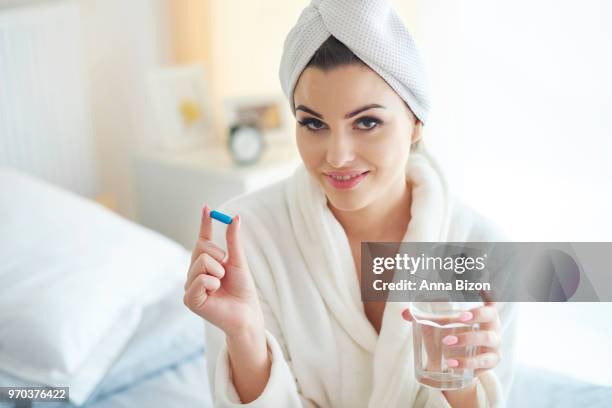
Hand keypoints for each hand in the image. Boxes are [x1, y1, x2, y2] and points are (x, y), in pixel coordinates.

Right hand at [183, 205, 263, 337]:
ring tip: (221, 284)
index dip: (204, 223)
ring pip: (201, 263)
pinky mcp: (189, 299)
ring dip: (217, 272)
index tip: (206, 207)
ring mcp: (190, 286)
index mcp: (206, 263)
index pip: (202, 239)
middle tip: (225, 271)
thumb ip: (233, 241)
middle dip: (218, 256)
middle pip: (201, 248)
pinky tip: (215, 292)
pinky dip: (212, 283)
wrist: (246, 313)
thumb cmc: (242, 290)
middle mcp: (195, 272)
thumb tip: (235, 218)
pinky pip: (199, 279)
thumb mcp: (239, 261)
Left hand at [402, 295, 501, 377]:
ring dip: (467, 339)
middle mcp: (492, 325)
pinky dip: (466, 362)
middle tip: (459, 318)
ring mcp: (494, 344)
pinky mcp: (491, 362)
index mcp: (481, 312)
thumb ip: (425, 317)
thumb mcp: (442, 325)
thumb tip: (404, 313)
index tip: (481, 285)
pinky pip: (482, 362)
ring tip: (447, 342)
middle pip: (491, 314)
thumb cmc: (453, 336)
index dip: (488, 291)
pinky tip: (451, 363)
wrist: (459, 364)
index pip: (489, 298)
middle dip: (477, 314)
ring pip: (487, 338)